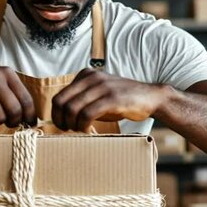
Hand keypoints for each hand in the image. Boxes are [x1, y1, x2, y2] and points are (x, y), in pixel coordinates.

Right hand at [0, 67, 36, 126]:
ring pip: (0, 117)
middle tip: (9, 123)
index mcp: (7, 73)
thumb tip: (31, 119)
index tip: (30, 124)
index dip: (30, 115)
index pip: (26, 98)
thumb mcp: (0, 84)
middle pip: (15, 110)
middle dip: (14, 121)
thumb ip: (15, 97)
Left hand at [51, 68, 169, 130]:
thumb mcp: (98, 94)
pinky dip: (83, 125)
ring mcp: (102, 87)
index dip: (56, 115)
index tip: (63, 126)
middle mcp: (91, 78)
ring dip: (72, 124)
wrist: (150, 97)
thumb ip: (82, 99)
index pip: (59, 97)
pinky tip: (88, 130)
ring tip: (80, 130)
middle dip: (61, 121)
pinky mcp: (112, 98)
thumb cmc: (122, 100)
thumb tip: (62, 116)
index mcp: (86, 75)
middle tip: (69, 130)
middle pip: (61, 102)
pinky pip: (88, 114)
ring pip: (72, 108)